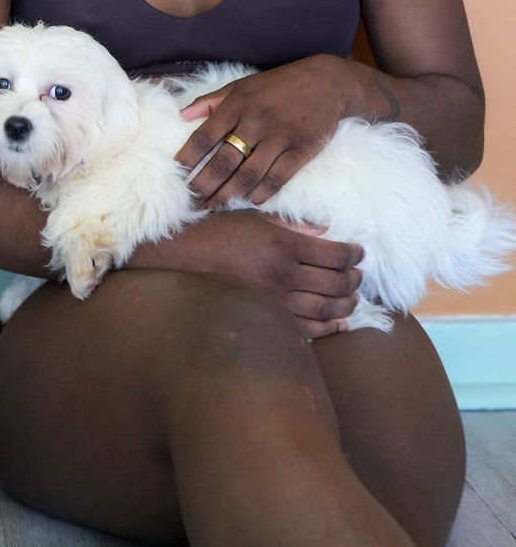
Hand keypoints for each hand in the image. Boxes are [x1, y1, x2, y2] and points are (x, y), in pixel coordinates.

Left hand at [176, 56, 351, 207]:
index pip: (205, 135)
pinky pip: (277, 179)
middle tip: (191, 202)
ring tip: (214, 207)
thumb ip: (211, 101)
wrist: (326, 83)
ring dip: (228, 195)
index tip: (176, 174)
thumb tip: (181, 115)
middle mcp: (256, 121)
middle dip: (203, 185)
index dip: (188, 157)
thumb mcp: (242, 85)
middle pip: (223, 161)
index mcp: (237, 104)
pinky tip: (249, 201)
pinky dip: (261, 194)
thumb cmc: (278, 85)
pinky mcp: (302, 150)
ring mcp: (280, 137)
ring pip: (248, 175)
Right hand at [178, 209, 362, 338]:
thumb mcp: (257, 217)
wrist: (186, 256)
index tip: (359, 253)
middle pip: (335, 283)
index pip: (334, 254)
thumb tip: (325, 232)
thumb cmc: (220, 231)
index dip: (354, 254)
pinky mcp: (266, 317)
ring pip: (326, 309)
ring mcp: (275, 300)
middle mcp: (283, 274)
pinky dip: (329, 328)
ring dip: (346, 304)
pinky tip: (339, 323)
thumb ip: (294, 225)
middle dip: (354, 280)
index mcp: (283, 244)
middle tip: (358, 275)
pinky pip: (306, 329)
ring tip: (352, 297)